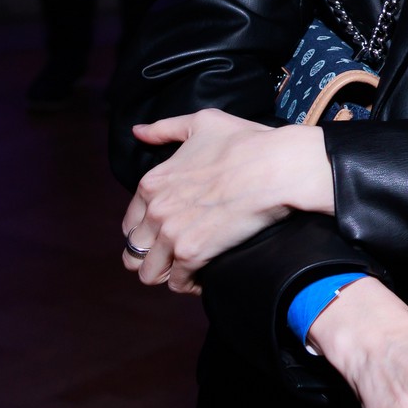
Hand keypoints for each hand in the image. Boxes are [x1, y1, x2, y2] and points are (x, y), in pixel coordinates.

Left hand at [120, 110, 333, 292]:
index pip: (130, 223)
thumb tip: (138, 132)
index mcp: (152, 183)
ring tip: (187, 270)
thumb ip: (165, 129)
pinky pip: (178, 283)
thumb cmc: (245, 142)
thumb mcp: (202, 123)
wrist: (276, 166)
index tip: (166, 235)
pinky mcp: (192, 253)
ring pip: (148, 273)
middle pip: (134, 252)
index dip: (146, 232)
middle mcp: (155, 210)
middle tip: (176, 256)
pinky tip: (205, 277)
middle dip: (152, 257)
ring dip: (166, 274)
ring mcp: (170, 234)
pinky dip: (190, 284)